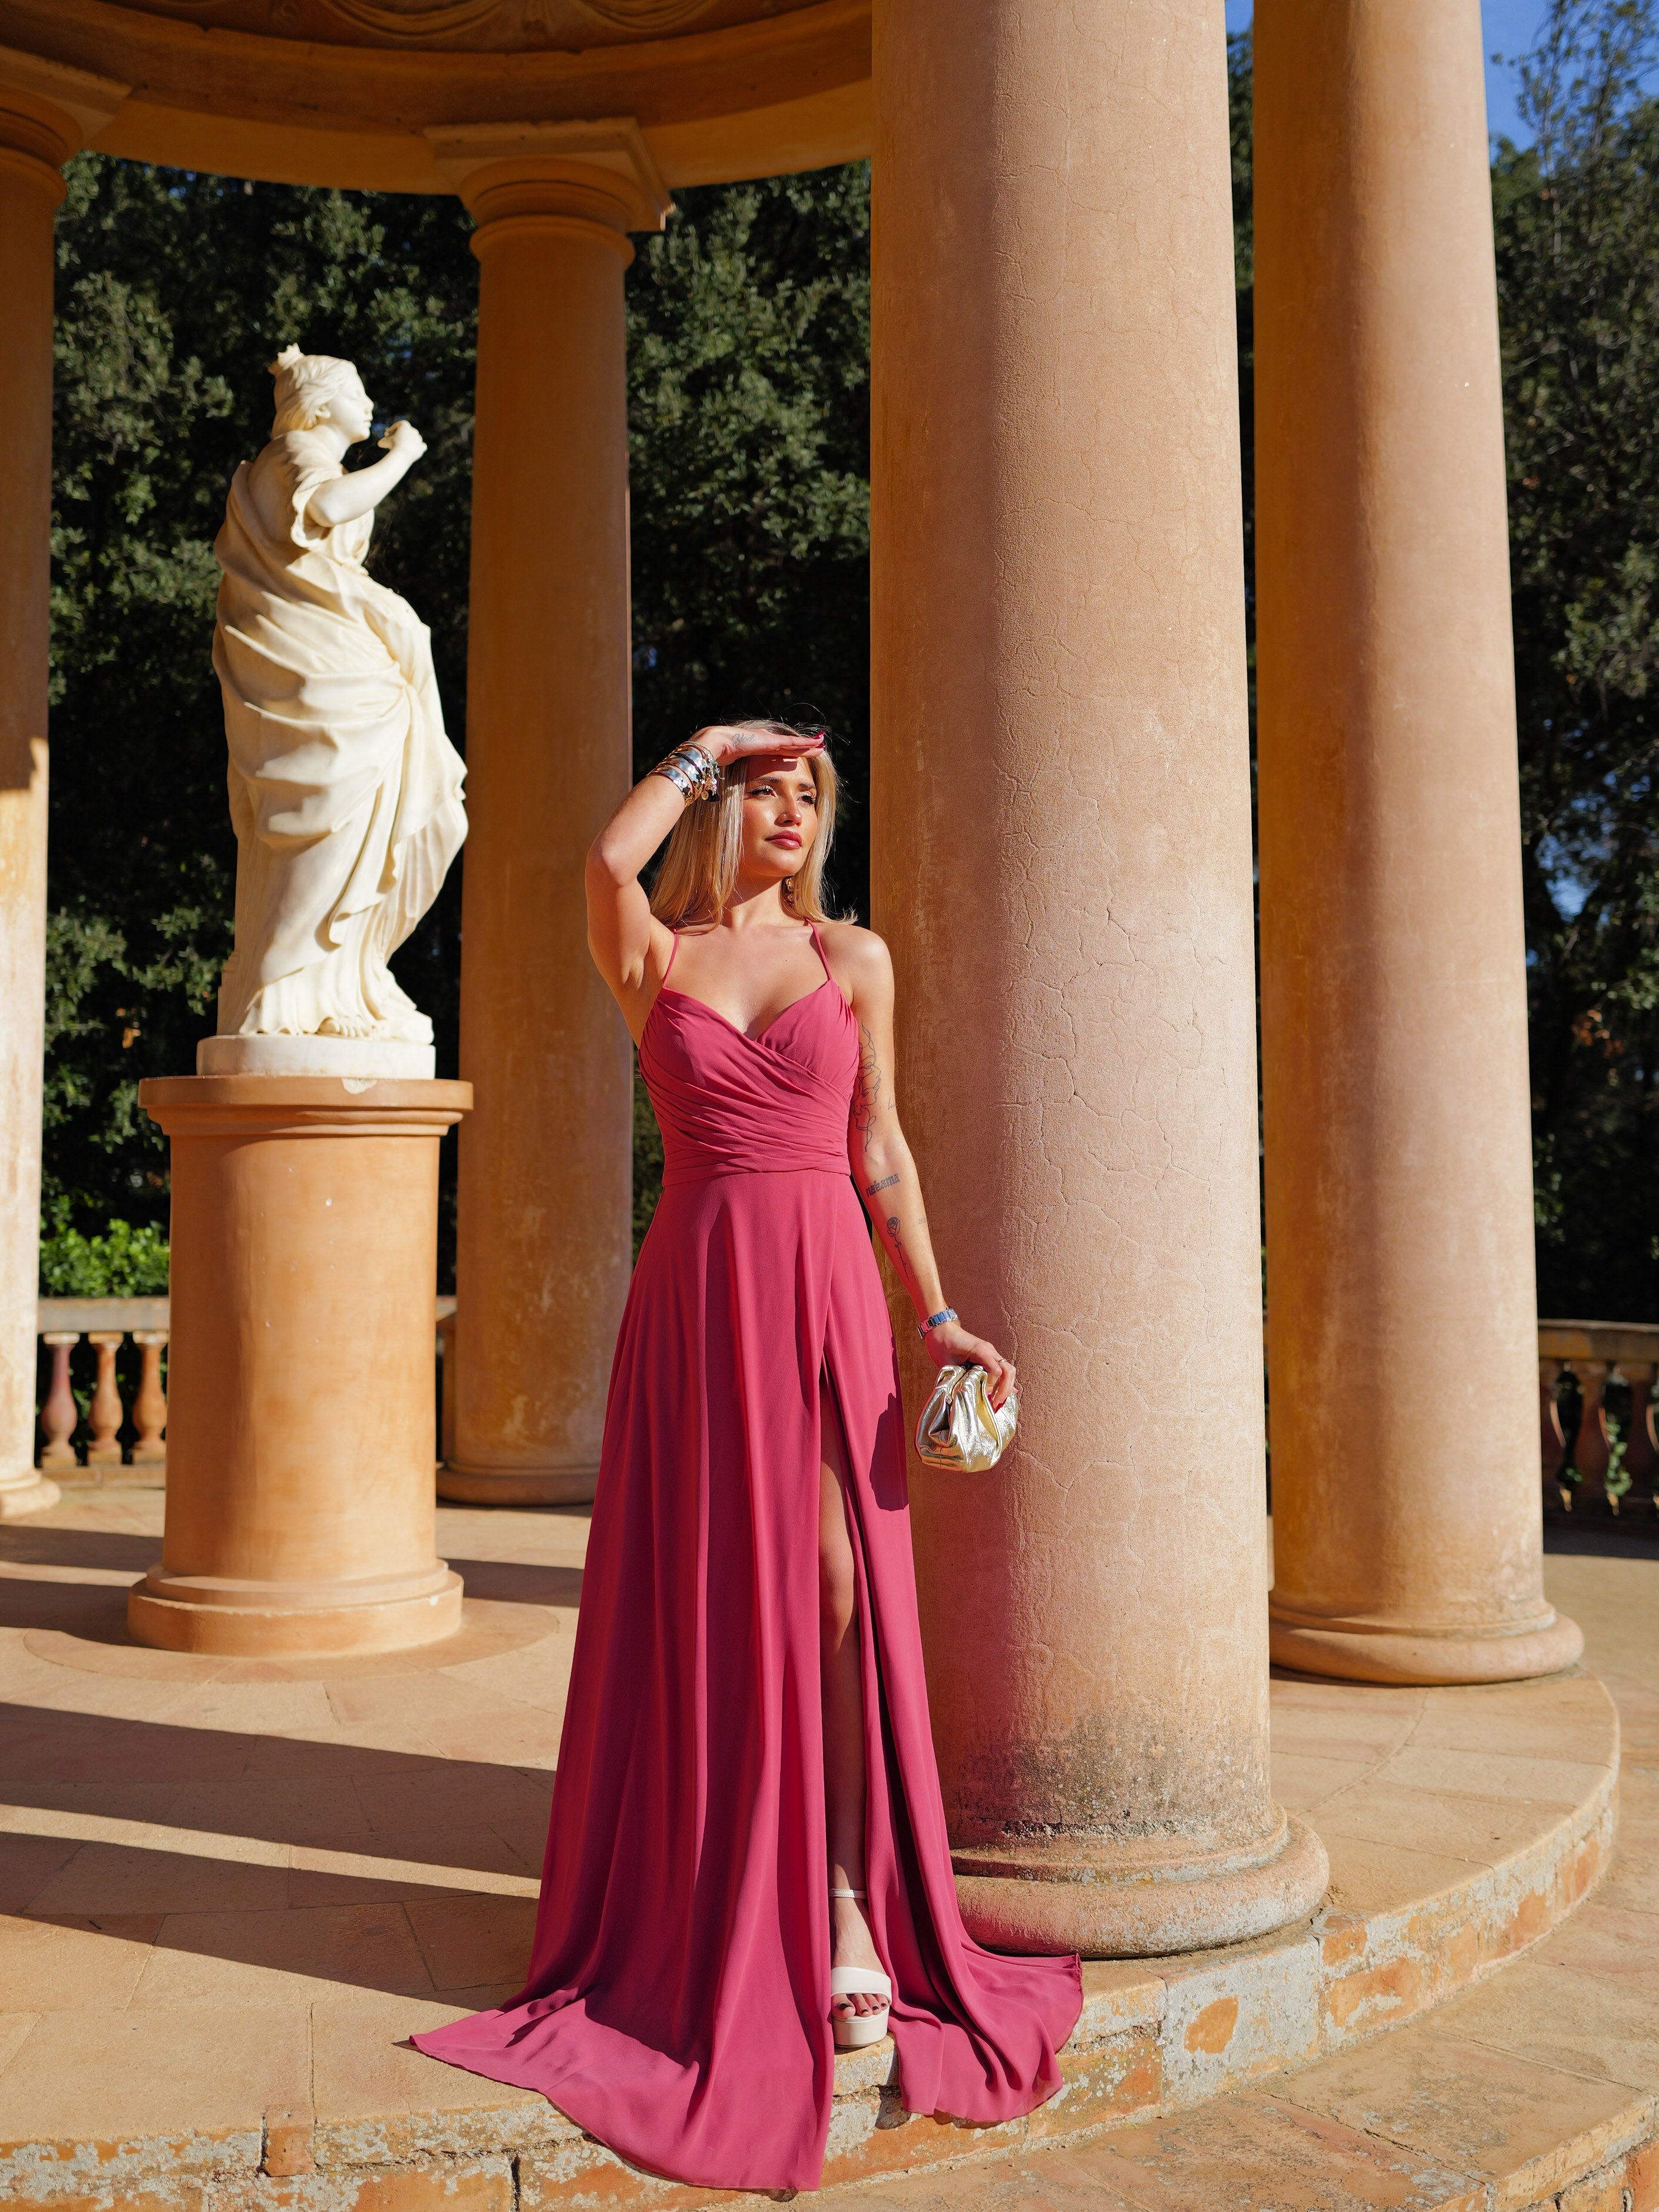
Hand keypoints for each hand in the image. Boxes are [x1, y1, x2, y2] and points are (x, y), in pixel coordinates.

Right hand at [378, 419, 426, 459]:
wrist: (402, 454)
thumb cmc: (392, 445)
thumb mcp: (384, 442)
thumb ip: (383, 441)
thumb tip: (381, 443)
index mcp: (404, 425)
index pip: (397, 425)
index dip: (391, 430)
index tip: (386, 435)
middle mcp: (413, 430)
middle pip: (406, 432)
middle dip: (400, 436)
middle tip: (394, 442)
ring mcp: (418, 438)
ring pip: (414, 438)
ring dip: (409, 441)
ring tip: (402, 447)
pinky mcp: (421, 447)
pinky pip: (422, 446)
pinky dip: (419, 447)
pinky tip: (414, 449)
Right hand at [692, 724, 825, 768]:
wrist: (712, 749)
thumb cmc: (714, 764)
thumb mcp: (730, 776)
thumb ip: (736, 781)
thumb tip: (733, 794)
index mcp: (753, 750)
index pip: (775, 753)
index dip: (787, 755)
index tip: (797, 759)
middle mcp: (762, 743)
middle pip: (787, 747)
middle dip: (802, 747)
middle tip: (817, 747)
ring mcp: (766, 740)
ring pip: (792, 743)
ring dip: (807, 744)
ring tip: (821, 743)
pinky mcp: (769, 741)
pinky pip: (792, 743)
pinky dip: (805, 743)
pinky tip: (817, 744)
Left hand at [923, 1318, 1015, 1409]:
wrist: (941, 1329)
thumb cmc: (942, 1343)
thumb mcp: (948, 1362)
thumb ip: (958, 1376)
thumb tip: (966, 1394)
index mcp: (981, 1350)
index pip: (996, 1372)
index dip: (991, 1386)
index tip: (984, 1397)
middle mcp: (990, 1352)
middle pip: (1008, 1371)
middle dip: (1005, 1389)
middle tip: (996, 1404)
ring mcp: (990, 1354)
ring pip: (1008, 1371)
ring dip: (1006, 1387)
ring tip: (998, 1402)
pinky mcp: (988, 1357)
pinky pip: (1002, 1370)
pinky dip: (1004, 1382)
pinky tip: (1006, 1394)